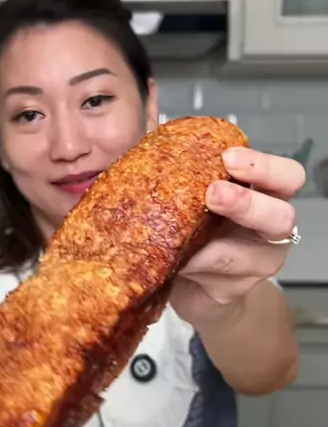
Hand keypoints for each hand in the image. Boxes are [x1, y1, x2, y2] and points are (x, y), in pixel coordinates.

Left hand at [170, 147, 305, 327]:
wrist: (187, 281)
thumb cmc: (192, 227)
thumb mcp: (192, 195)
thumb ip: (186, 171)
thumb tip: (139, 135)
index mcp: (264, 194)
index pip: (287, 176)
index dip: (264, 166)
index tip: (228, 157)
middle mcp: (270, 228)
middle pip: (281, 217)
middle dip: (246, 203)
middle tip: (212, 194)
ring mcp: (258, 263)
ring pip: (248, 256)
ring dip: (210, 244)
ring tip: (178, 237)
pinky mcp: (235, 290)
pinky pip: (216, 278)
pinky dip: (192, 267)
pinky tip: (172, 261)